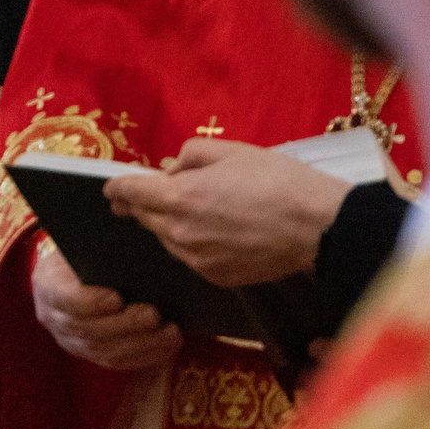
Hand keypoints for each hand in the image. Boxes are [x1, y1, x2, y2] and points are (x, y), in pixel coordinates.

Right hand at [31, 235, 181, 370]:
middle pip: (90, 329)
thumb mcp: (81, 243)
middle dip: (126, 325)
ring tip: (170, 334)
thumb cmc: (80, 253)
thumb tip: (131, 237)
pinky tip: (167, 348)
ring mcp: (71, 341)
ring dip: (142, 345)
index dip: (91, 302)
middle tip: (154, 315)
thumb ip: (99, 247)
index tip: (117, 298)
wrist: (65, 275)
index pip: (67, 299)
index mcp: (48, 285)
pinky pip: (117, 362)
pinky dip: (144, 357)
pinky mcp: (90, 355)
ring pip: (106, 351)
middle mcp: (54, 319)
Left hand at [104, 137, 351, 287]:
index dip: (118, 188)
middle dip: (141, 205)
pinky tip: (210, 230)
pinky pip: (190, 257)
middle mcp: (182, 233)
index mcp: (181, 197)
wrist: (318, 226)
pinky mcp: (217, 277)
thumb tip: (171, 169)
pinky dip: (190, 243)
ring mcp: (199, 260)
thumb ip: (190, 155)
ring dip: (167, 224)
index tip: (110, 188)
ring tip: (187, 209)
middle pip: (146, 218)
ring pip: (167, 239)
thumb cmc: (277, 181)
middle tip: (141, 195)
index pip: (132, 193)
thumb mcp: (230, 151)